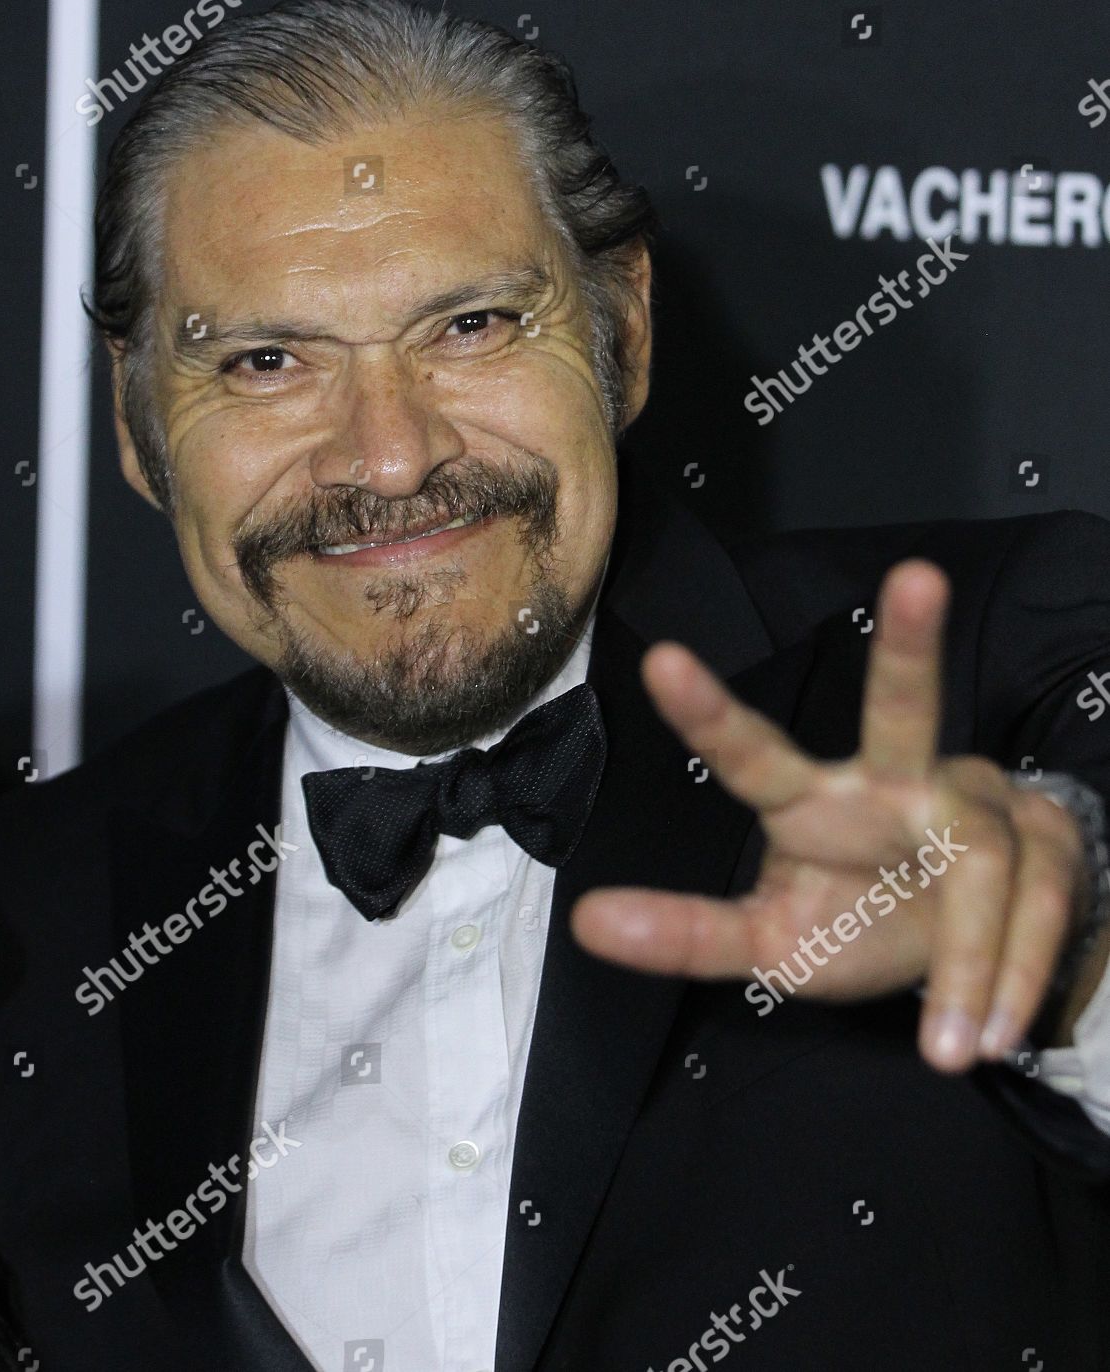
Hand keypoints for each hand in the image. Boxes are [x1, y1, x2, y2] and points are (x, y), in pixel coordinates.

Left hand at [570, 560, 1089, 1072]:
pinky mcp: (1044, 838)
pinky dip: (1012, 977)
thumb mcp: (770, 944)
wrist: (963, 955)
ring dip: (971, 958)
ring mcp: (975, 801)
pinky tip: (989, 1034)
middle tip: (915, 576)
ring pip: (982, 860)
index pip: (754, 755)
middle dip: (911, 646)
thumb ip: (687, 933)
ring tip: (951, 1054)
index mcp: (811, 800)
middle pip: (904, 709)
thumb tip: (585, 919)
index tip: (658, 660)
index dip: (708, 713)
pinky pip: (1040, 905)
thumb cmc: (851, 922)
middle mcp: (894, 779)